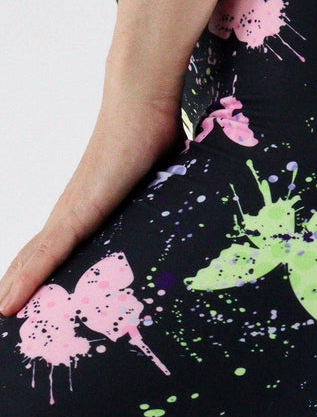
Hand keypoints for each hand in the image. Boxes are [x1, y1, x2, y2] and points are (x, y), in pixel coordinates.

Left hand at [0, 82, 185, 317]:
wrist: (144, 102)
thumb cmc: (156, 134)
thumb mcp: (166, 185)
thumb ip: (168, 202)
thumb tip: (196, 212)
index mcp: (93, 207)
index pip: (61, 246)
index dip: (45, 270)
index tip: (35, 296)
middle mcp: (74, 210)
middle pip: (39, 256)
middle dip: (23, 284)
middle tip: (10, 314)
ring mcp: (72, 210)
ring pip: (36, 259)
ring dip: (17, 288)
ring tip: (4, 313)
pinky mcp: (78, 211)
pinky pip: (49, 252)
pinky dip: (29, 277)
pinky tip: (11, 299)